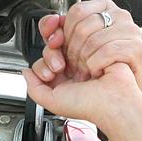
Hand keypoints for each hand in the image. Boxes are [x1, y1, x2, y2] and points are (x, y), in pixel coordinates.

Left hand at [24, 2, 141, 126]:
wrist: (113, 107)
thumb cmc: (89, 106)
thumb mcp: (51, 100)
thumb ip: (34, 87)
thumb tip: (25, 71)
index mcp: (66, 61)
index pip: (51, 37)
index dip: (50, 45)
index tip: (54, 60)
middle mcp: (81, 50)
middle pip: (64, 32)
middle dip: (63, 53)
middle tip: (71, 71)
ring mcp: (99, 45)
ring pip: (81, 33)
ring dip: (83, 58)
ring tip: (90, 72)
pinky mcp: (116, 42)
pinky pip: (99, 39)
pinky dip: (99, 59)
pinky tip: (102, 69)